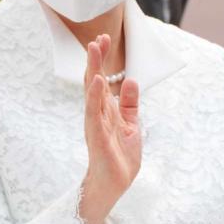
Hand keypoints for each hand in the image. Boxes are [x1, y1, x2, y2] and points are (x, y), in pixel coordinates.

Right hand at [79, 34, 141, 223]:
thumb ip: (130, 105)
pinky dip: (94, 96)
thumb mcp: (131, 126)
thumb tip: (132, 81)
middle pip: (95, 81)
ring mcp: (95, 123)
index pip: (102, 79)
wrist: (114, 186)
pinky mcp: (97, 136)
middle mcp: (97, 113)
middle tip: (97, 37)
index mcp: (106, 110)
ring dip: (93, 70)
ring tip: (93, 50)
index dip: (103, 60)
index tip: (104, 39)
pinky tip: (97, 81)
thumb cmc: (120, 158)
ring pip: (92, 92)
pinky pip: (93, 113)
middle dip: (96, 59)